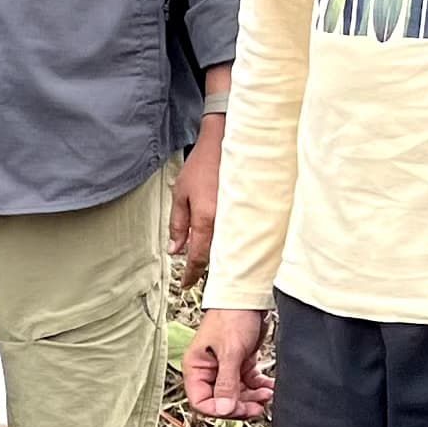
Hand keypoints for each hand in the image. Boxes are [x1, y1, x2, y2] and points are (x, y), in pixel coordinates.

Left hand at [169, 113, 225, 274]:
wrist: (227, 142)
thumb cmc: (203, 165)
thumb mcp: (180, 194)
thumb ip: (177, 224)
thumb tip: (175, 249)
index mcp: (206, 218)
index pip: (199, 256)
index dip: (191, 273)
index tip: (186, 284)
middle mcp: (227, 221)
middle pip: (217, 257)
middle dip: (206, 269)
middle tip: (197, 277)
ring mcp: (241, 217)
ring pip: (230, 248)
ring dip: (220, 257)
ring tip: (212, 264)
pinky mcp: (252, 212)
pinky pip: (241, 235)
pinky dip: (232, 244)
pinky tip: (226, 245)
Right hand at [184, 307, 272, 421]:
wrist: (249, 296)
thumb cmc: (232, 316)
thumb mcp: (230, 352)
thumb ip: (227, 383)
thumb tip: (224, 410)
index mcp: (196, 368)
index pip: (200, 401)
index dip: (218, 410)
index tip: (236, 410)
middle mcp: (208, 370)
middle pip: (221, 401)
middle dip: (240, 406)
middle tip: (257, 408)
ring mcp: (224, 368)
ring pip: (236, 395)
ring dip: (252, 398)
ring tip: (267, 395)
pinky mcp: (240, 363)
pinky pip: (248, 383)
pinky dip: (259, 388)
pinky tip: (269, 387)